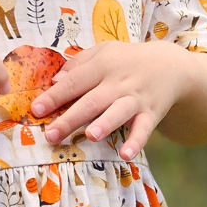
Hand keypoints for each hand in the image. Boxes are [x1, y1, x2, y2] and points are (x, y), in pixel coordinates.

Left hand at [28, 41, 189, 159]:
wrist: (171, 65)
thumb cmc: (127, 60)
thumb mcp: (104, 51)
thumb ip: (78, 64)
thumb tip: (54, 81)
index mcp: (102, 64)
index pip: (74, 81)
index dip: (54, 96)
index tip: (36, 110)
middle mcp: (118, 82)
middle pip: (92, 101)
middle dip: (71, 118)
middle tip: (51, 135)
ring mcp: (136, 98)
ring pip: (118, 112)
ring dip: (105, 124)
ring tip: (90, 136)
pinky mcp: (152, 113)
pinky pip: (144, 129)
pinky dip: (136, 142)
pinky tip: (126, 154)